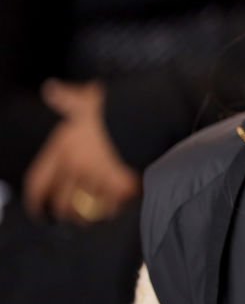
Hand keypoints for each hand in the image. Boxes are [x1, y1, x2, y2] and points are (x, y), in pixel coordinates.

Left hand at [23, 80, 138, 223]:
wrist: (151, 113)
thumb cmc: (117, 105)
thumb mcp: (87, 99)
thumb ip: (67, 97)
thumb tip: (50, 88)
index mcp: (63, 148)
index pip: (38, 183)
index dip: (36, 200)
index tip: (39, 208)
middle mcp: (77, 168)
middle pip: (62, 204)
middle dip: (67, 212)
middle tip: (72, 214)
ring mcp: (100, 180)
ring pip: (88, 210)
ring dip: (91, 215)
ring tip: (96, 213)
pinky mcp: (123, 188)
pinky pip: (114, 209)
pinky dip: (115, 210)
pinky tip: (118, 206)